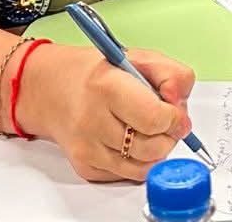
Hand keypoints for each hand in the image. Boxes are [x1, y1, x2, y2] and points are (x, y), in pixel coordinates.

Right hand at [14, 42, 193, 181]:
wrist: (50, 89)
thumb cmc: (96, 73)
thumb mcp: (139, 58)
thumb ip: (173, 75)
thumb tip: (180, 107)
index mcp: (106, 86)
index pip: (154, 119)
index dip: (174, 117)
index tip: (175, 111)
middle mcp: (92, 120)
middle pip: (153, 148)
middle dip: (167, 134)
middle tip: (161, 119)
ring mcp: (86, 148)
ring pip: (144, 167)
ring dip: (155, 149)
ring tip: (144, 127)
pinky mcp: (85, 167)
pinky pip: (129, 175)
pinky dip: (137, 160)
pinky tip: (126, 138)